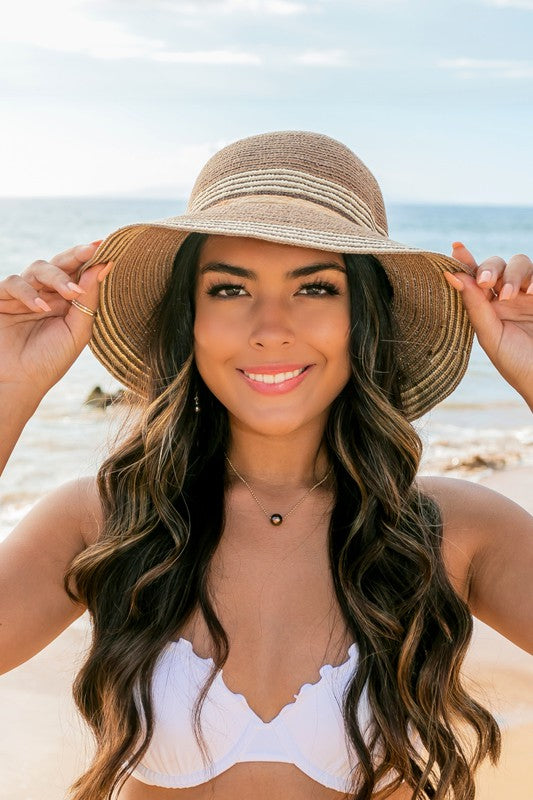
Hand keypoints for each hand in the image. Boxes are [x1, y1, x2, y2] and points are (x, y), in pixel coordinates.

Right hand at [0, 241, 112, 397]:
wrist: (18, 383)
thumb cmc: (50, 361)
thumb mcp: (77, 332)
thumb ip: (88, 301)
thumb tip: (103, 267)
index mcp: (67, 301)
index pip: (80, 273)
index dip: (92, 260)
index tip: (108, 247)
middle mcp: (46, 294)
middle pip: (60, 263)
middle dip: (76, 255)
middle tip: (92, 249)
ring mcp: (24, 295)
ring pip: (38, 267)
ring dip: (56, 277)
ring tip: (70, 293)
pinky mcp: (2, 299)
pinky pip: (14, 282)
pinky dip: (28, 292)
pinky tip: (41, 308)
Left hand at [443, 243, 532, 406]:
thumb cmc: (517, 364)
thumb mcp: (491, 337)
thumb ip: (475, 306)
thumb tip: (452, 275)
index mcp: (488, 308)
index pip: (474, 279)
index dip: (465, 261)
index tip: (455, 247)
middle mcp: (508, 297)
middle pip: (497, 265)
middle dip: (490, 268)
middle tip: (485, 282)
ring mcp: (529, 295)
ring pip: (520, 263)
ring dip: (512, 273)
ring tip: (510, 294)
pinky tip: (530, 294)